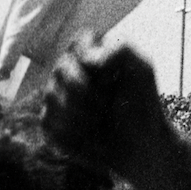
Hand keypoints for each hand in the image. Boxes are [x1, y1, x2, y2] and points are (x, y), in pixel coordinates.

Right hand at [41, 33, 170, 176]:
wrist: (137, 145)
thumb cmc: (140, 105)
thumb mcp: (142, 70)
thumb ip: (122, 49)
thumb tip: (90, 59)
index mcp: (87, 50)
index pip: (79, 44)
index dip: (97, 65)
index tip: (115, 80)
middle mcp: (66, 68)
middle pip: (63, 70)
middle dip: (90, 94)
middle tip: (108, 105)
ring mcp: (53, 94)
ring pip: (53, 97)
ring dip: (84, 115)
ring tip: (101, 121)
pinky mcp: (48, 120)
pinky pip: (50, 122)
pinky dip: (73, 133)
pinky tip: (89, 137)